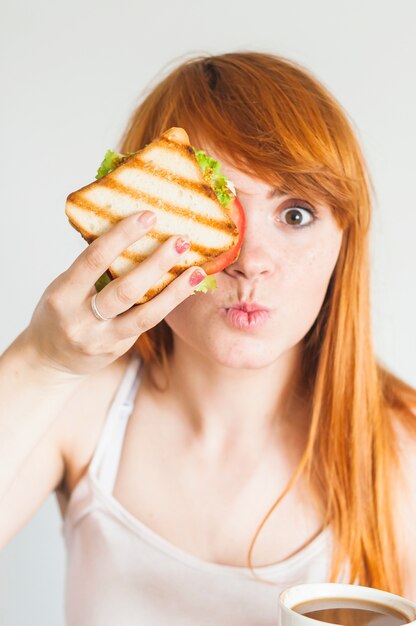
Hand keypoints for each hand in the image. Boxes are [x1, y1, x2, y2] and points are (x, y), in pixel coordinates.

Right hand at [24, 211, 205, 375]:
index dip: (123, 236)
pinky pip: (147, 324)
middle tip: (181, 241)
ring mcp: (102, 339)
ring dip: (175, 291)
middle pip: (126, 290)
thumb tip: (127, 229)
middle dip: (157, 263)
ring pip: (146, 315)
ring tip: (196, 271)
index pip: (94, 259)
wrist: (49, 360)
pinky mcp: (118, 350)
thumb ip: (91, 267)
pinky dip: (168, 304)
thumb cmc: (59, 312)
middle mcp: (81, 320)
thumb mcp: (64, 286)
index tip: (147, 216)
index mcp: (62, 295)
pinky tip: (184, 288)